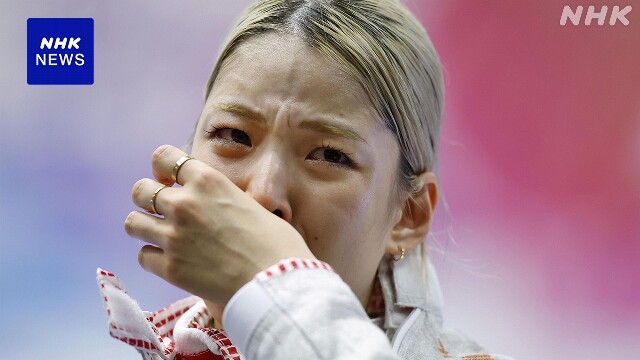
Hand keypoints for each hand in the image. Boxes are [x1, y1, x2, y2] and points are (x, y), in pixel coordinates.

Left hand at [125, 145, 314, 306]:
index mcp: (208, 180)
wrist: (276, 281)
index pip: (163, 156)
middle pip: (140, 190)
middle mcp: (184, 203)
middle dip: (148, 198)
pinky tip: (170, 260)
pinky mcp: (170, 268)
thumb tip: (214, 206)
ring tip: (159, 234)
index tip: (168, 180)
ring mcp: (173, 236)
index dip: (162, 168)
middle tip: (162, 210)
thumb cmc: (276, 243)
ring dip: (144, 226)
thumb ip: (222, 199)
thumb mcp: (250, 203)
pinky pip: (143, 256)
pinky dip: (153, 257)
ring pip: (132, 222)